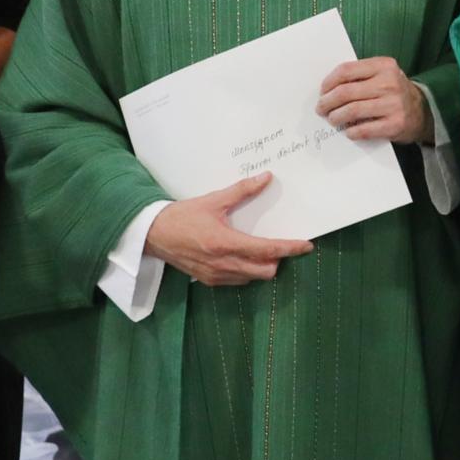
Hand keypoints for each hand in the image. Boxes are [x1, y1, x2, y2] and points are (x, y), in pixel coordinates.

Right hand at [145, 172, 312, 285]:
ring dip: (262, 266)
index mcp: (226, 243)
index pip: (267, 250)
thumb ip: (241, 190)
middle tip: (280, 245)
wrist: (152, 235)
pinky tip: (243, 257)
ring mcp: (216, 275)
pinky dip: (247, 272)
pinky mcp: (209, 281)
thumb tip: (266, 178)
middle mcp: (223, 263)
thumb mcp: (213, 200)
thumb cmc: (182, 216)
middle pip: (266, 270)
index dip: (290, 248)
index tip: (306, 246)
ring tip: (262, 250)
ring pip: (253, 278)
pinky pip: (238, 281)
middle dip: (278, 259)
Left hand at [316, 57, 430, 143]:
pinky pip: (363, 129)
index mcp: (384, 66)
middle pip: (345, 92)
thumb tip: (328, 89)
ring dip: (336, 117)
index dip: (328, 82)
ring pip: (351, 110)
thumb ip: (360, 75)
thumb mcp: (382, 74)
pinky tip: (348, 131)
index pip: (346, 70)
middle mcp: (389, 83)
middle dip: (327, 102)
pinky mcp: (395, 125)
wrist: (422, 111)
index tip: (322, 91)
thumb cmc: (394, 92)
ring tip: (333, 119)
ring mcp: (393, 104)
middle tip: (321, 108)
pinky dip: (351, 131)